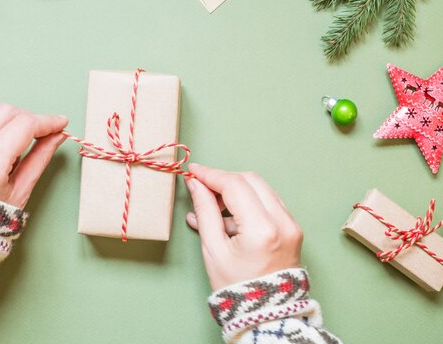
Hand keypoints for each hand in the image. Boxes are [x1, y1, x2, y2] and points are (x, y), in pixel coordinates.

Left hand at [0, 104, 67, 207]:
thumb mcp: (20, 193)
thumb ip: (39, 159)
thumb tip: (57, 135)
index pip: (23, 126)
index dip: (46, 121)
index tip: (60, 122)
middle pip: (4, 112)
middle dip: (27, 116)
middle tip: (41, 130)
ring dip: (6, 120)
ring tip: (17, 139)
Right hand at [185, 164, 302, 290]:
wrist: (267, 316)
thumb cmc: (237, 288)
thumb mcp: (213, 249)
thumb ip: (205, 211)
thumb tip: (196, 184)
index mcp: (262, 228)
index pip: (234, 185)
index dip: (211, 174)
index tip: (193, 171)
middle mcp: (282, 221)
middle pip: (250, 180)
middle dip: (224, 180)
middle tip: (202, 188)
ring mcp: (291, 224)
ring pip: (261, 189)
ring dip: (235, 191)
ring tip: (211, 210)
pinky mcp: (293, 229)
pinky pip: (268, 204)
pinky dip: (247, 204)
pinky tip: (227, 218)